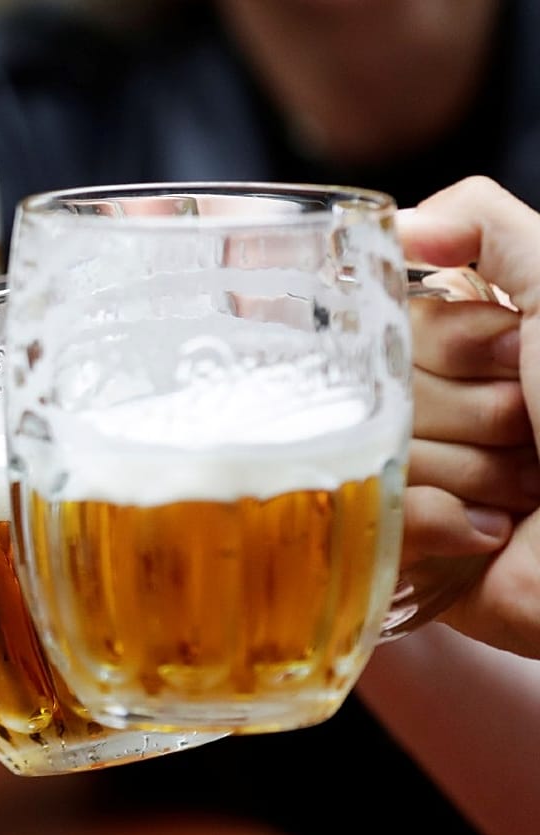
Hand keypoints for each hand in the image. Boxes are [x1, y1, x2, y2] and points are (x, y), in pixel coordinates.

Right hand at [398, 176, 539, 656]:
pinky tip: (490, 532)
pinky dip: (436, 524)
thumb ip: (486, 225)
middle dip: (465, 410)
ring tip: (527, 491)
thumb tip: (396, 223)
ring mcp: (418, 482)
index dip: (453, 339)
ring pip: (372, 455)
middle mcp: (439, 410)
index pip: (391, 323)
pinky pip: (372, 518)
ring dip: (465, 471)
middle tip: (528, 428)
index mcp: (472, 351)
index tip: (518, 356)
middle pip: (375, 388)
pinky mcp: (405, 550)